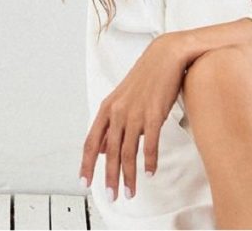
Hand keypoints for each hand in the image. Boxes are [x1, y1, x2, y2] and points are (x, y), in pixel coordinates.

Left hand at [79, 31, 189, 201]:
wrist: (166, 55)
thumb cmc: (146, 77)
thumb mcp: (122, 98)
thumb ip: (112, 123)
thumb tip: (104, 149)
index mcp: (107, 108)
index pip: (91, 142)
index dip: (87, 164)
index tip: (85, 183)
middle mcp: (118, 112)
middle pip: (109, 153)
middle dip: (109, 178)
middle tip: (111, 196)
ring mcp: (135, 112)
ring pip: (128, 152)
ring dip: (129, 175)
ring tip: (130, 191)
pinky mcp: (154, 113)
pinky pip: (150, 143)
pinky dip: (149, 161)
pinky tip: (149, 172)